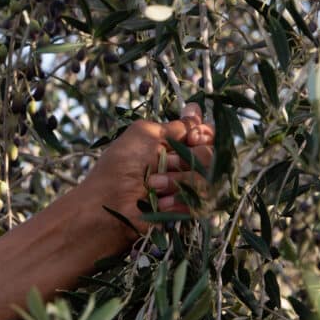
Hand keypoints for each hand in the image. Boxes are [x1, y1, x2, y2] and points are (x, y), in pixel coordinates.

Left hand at [79, 103, 214, 245]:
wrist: (108, 204)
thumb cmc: (120, 166)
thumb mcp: (144, 134)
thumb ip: (175, 125)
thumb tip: (195, 109)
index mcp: (175, 144)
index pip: (207, 134)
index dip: (204, 134)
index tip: (192, 137)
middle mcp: (186, 164)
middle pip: (211, 155)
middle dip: (185, 158)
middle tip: (164, 163)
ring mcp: (189, 188)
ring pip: (209, 179)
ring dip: (178, 180)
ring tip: (153, 185)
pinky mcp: (188, 210)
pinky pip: (202, 203)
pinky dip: (179, 200)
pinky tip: (160, 203)